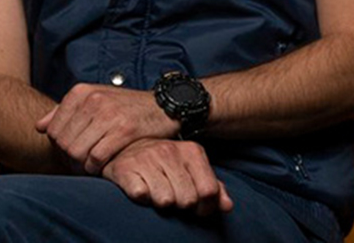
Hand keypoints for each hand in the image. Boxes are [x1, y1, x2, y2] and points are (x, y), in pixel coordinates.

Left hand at [36, 83, 179, 174]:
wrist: (162, 106)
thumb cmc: (124, 107)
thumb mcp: (94, 100)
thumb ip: (64, 112)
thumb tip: (39, 127)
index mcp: (81, 92)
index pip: (52, 130)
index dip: (59, 148)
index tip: (71, 154)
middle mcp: (92, 100)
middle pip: (63, 144)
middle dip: (69, 159)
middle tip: (81, 164)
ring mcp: (108, 114)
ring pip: (77, 152)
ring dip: (82, 166)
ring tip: (91, 166)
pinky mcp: (124, 130)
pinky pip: (97, 158)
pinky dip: (96, 168)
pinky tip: (103, 167)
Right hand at [102, 138, 232, 215]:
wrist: (127, 147)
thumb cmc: (165, 163)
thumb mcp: (192, 169)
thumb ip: (212, 187)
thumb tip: (227, 206)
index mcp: (192, 151)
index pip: (208, 191)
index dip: (205, 207)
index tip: (196, 207)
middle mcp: (169, 151)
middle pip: (187, 200)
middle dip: (181, 205)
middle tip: (173, 195)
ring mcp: (147, 159)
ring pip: (165, 201)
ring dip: (161, 202)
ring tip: (157, 190)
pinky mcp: (125, 169)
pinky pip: (141, 195)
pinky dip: (142, 197)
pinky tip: (141, 187)